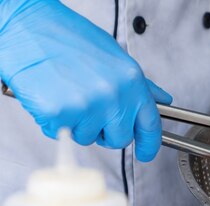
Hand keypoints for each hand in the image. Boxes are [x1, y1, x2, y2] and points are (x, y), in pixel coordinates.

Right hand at [0, 0, 170, 161]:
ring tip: (67, 95)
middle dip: (106, 132)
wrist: (26, 27)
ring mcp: (87, 107)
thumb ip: (139, 84)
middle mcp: (113, 96)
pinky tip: (51, 98)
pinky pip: (60, 134)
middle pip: (119, 138)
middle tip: (90, 111)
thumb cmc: (66, 37)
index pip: (150, 124)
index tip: (146, 152)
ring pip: (88, 138)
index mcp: (130, 81)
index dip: (149, 143)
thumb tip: (161, 99)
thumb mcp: (113, 56)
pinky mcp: (60, 116)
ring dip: (77, 125)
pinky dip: (54, 122)